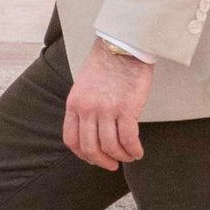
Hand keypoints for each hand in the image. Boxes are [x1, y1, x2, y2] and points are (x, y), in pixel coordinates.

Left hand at [63, 41, 151, 170]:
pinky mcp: (126, 109)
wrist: (123, 45)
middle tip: (112, 165)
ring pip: (111, 147)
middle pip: (90, 148)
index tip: (93, 158)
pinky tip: (138, 151)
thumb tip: (93, 129)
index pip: (72, 139)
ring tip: (129, 156)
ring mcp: (106, 110)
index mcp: (74, 103)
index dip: (83, 154)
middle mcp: (87, 109)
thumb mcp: (84, 84)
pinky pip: (128, 139)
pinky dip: (133, 150)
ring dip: (121, 156)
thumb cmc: (106, 62)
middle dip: (102, 161)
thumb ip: (84, 106)